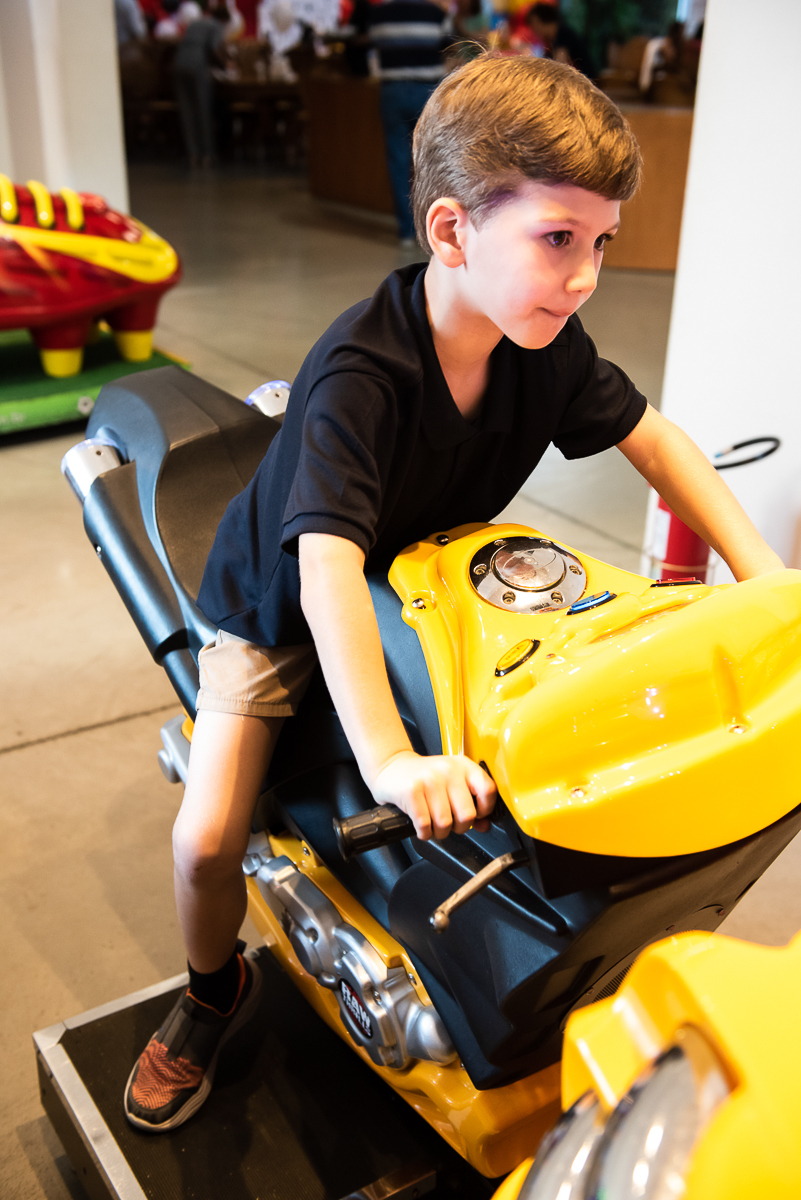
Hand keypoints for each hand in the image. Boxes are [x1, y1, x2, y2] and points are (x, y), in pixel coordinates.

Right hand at [371, 751, 496, 839]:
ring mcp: (429, 779)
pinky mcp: (411, 790)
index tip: (476, 815)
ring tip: (433, 824)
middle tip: (450, 824)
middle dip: (459, 827)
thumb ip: (471, 802)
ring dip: (439, 832)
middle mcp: (448, 769)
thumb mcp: (451, 783)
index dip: (484, 810)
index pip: (488, 791)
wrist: (390, 766)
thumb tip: (484, 825)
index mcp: (463, 765)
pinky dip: (424, 832)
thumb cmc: (423, 777)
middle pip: (467, 814)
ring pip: (445, 823)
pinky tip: (421, 826)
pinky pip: (424, 825)